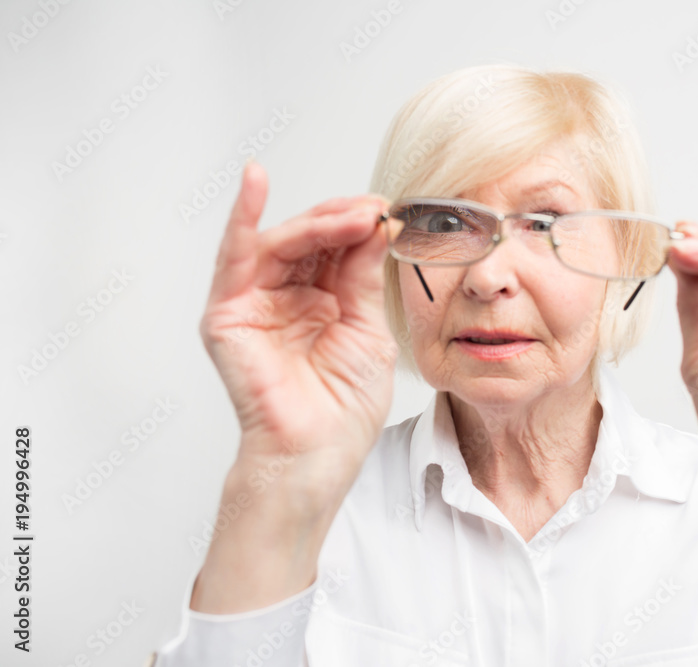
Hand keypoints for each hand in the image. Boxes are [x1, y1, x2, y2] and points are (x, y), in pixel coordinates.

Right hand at [200, 161, 396, 490]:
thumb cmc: (343, 406)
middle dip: (343, 220)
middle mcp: (284, 297)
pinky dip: (242, 217)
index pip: (336, 248)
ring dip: (317, 223)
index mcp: (320, 301)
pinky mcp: (228, 314)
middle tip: (374, 210)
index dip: (360, 226)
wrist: (318, 452)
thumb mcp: (367, 328)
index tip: (390, 212)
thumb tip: (374, 224)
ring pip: (281, 242)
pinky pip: (234, 256)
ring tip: (353, 215)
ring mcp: (254, 303)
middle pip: (309, 239)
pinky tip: (254, 180)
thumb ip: (363, 276)